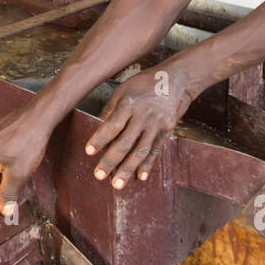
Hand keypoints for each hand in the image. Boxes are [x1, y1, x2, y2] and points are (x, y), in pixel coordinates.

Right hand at [0, 105, 52, 217]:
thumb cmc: (29, 142)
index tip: (4, 202)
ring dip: (0, 170)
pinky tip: (14, 155)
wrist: (38, 117)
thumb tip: (5, 210)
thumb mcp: (19, 174)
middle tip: (13, 184)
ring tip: (16, 167)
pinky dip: (1, 158)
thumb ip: (9, 194)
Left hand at [86, 67, 191, 188]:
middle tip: (98, 175)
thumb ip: (110, 109)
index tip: (88, 151)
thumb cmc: (144, 84)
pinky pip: (156, 150)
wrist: (176, 80)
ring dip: (128, 169)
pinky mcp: (167, 131)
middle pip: (125, 142)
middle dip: (111, 161)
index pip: (112, 125)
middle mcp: (143, 116)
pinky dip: (148, 165)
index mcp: (129, 103)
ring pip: (140, 151)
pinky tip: (140, 177)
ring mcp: (156, 125)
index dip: (99, 139)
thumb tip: (98, 126)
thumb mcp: (123, 89)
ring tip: (117, 184)